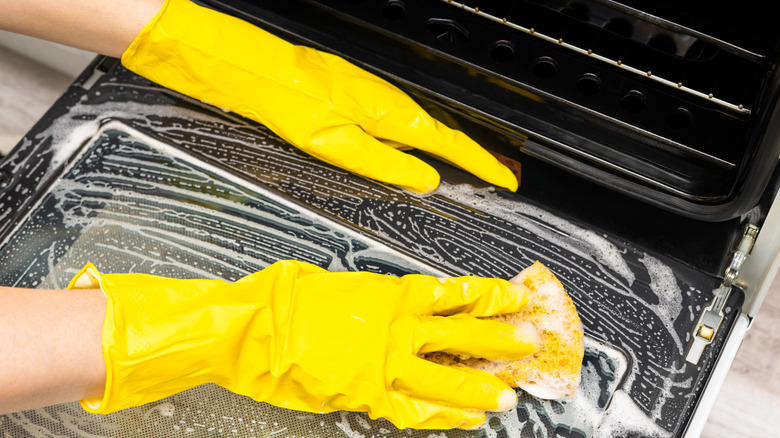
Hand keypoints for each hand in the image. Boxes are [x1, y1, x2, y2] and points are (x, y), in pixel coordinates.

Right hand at [69, 261, 537, 428]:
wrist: (250, 329)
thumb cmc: (283, 299)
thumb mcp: (331, 281)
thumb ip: (369, 294)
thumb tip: (387, 300)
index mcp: (391, 293)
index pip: (457, 294)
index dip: (492, 297)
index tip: (518, 296)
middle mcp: (398, 328)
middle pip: (466, 335)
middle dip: (503, 339)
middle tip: (534, 340)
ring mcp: (386, 364)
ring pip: (450, 377)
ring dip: (484, 386)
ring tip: (512, 393)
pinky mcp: (369, 396)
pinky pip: (417, 410)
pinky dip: (445, 417)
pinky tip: (467, 421)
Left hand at [120, 0, 518, 193]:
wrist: (252, 67)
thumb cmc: (287, 101)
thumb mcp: (334, 144)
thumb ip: (383, 164)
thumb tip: (422, 180)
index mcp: (388, 114)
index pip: (449, 144)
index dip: (482, 163)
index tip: (505, 177)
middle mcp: (389, 99)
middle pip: (447, 131)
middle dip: (479, 154)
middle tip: (505, 171)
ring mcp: (377, 92)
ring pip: (429, 122)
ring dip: (458, 144)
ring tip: (479, 163)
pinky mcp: (362, 91)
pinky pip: (409, 116)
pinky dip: (430, 134)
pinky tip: (429, 144)